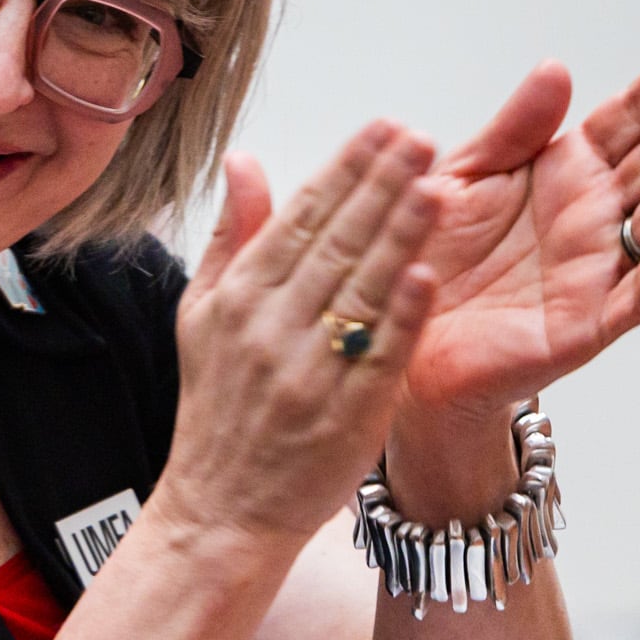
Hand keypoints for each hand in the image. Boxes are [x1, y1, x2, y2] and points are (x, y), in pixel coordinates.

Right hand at [162, 123, 445, 548]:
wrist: (221, 511)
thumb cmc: (218, 412)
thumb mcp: (201, 317)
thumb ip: (232, 237)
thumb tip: (244, 160)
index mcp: (238, 298)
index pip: (299, 216)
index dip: (345, 168)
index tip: (382, 128)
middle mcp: (269, 329)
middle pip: (335, 242)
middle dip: (381, 185)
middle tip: (421, 138)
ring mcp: (307, 372)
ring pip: (361, 289)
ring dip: (401, 233)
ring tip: (439, 183)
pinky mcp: (344, 415)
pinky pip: (380, 355)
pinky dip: (404, 313)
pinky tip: (429, 271)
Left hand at [403, 37, 639, 412]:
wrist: (403, 332)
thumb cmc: (433, 250)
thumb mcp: (465, 177)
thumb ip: (513, 129)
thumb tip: (557, 67)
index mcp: (568, 171)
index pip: (630, 118)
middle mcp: (596, 215)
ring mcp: (600, 268)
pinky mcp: (589, 323)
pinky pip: (638, 293)